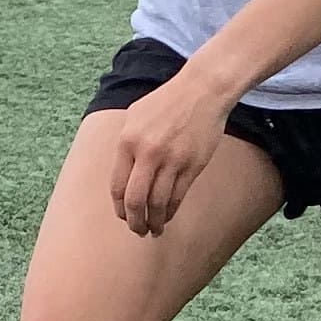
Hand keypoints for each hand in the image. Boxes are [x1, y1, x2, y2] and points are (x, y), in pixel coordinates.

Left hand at [110, 68, 229, 238]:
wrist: (202, 89)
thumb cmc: (167, 101)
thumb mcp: (136, 116)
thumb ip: (126, 144)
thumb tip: (121, 176)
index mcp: (128, 141)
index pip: (118, 186)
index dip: (119, 207)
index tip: (123, 217)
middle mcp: (148, 153)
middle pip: (135, 200)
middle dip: (134, 221)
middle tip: (137, 230)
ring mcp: (172, 160)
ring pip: (158, 203)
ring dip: (154, 221)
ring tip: (154, 229)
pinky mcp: (192, 165)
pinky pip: (178, 196)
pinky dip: (171, 211)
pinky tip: (168, 216)